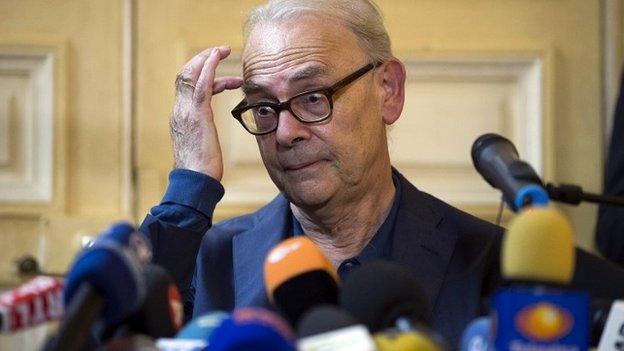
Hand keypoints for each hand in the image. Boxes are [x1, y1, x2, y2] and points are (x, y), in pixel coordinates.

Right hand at [170, 45, 242, 179]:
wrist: (195, 182)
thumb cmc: (201, 170)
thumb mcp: (200, 146)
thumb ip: (201, 134)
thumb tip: (206, 136)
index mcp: (180, 117)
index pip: (187, 87)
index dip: (204, 76)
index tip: (224, 75)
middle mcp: (180, 110)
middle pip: (185, 74)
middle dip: (202, 59)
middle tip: (221, 51)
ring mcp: (186, 111)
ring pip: (191, 74)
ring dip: (207, 58)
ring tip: (223, 49)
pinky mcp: (197, 114)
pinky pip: (201, 84)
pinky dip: (208, 67)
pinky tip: (217, 56)